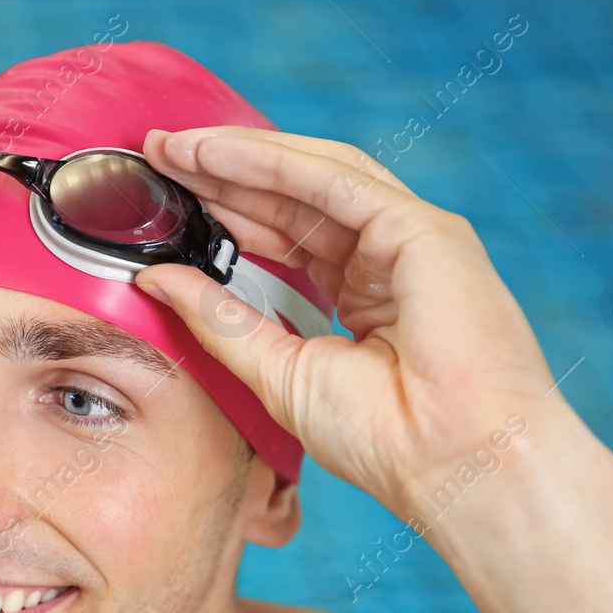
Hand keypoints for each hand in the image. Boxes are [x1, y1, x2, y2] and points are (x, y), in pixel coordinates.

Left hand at [133, 127, 564, 517]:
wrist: (453, 465)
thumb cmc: (387, 440)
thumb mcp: (277, 372)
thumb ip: (220, 320)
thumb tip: (159, 280)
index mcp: (363, 294)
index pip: (286, 235)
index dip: (227, 211)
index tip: (168, 197)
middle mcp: (388, 258)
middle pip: (295, 197)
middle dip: (225, 173)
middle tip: (158, 153)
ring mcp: (411, 239)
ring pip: (313, 178)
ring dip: (241, 157)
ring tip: (176, 147)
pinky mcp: (424, 230)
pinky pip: (336, 183)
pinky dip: (274, 164)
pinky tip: (218, 154)